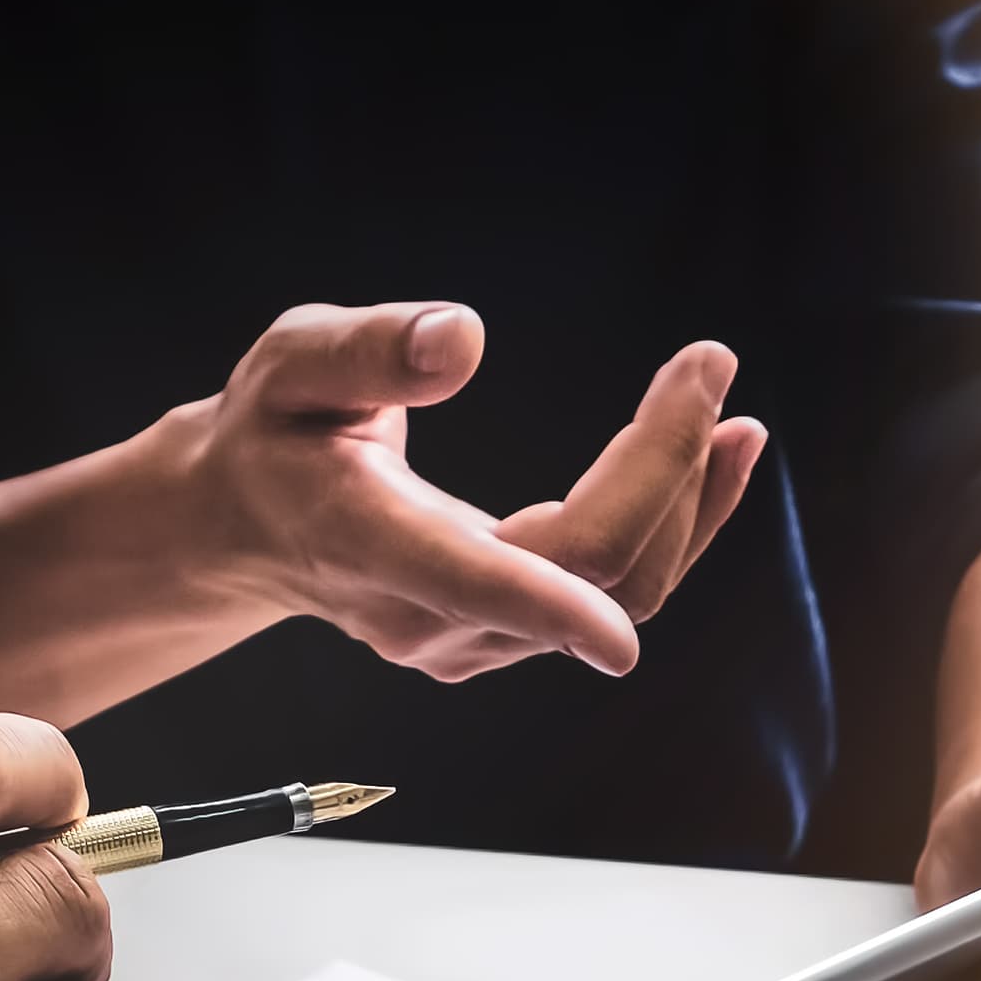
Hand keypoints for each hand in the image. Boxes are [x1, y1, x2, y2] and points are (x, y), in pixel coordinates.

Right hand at [185, 302, 767, 683]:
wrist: (248, 527)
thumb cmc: (273, 433)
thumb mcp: (294, 364)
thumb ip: (370, 349)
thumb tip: (464, 338)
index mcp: (374, 544)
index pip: (484, 580)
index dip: (567, 593)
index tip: (637, 582)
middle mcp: (428, 616)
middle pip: (589, 571)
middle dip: (668, 470)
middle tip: (710, 363)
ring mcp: (471, 641)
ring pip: (617, 593)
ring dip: (689, 503)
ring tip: (732, 414)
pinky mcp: (504, 638)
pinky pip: (612, 594)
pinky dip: (672, 526)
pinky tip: (710, 457)